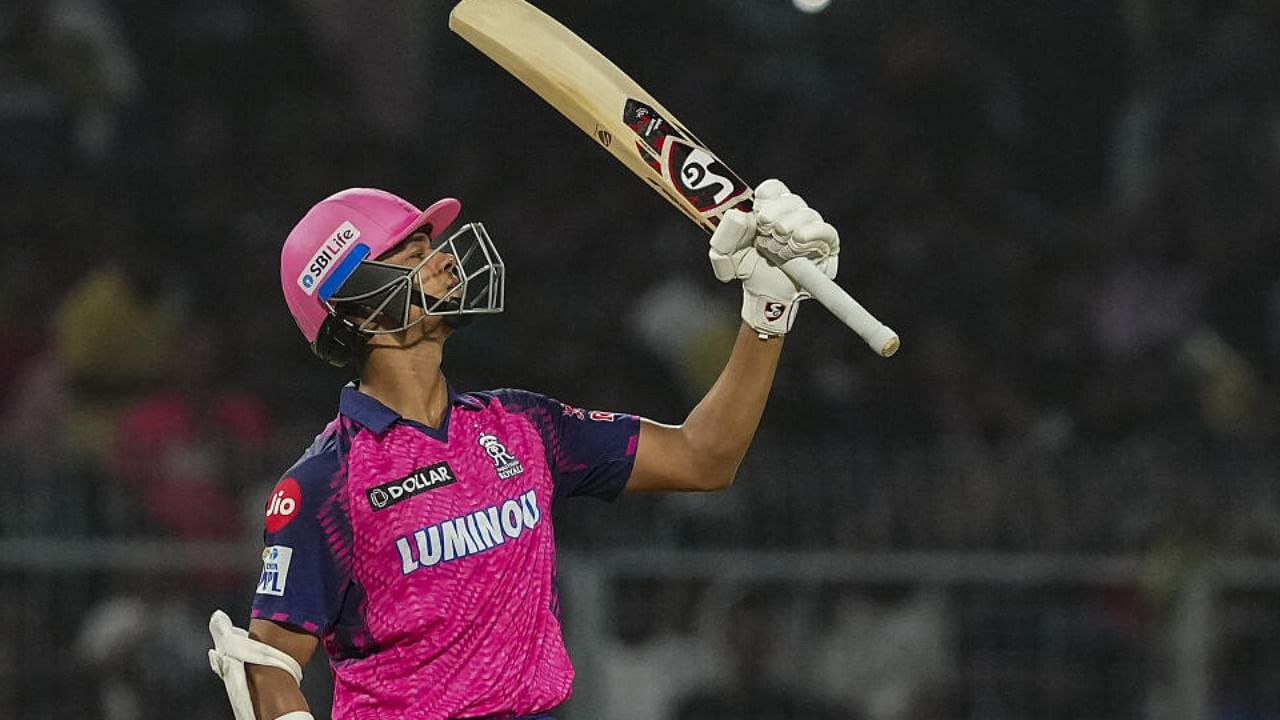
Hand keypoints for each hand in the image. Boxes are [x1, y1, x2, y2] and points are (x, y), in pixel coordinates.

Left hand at [708, 180, 837, 335]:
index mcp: (771, 211)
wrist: (764, 296)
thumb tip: (739, 217)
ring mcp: (811, 231)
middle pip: (792, 200)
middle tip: (764, 231)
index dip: (768, 195)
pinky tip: (796, 243)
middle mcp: (794, 217)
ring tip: (777, 246)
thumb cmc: (749, 271)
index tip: (758, 211)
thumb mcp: (726, 255)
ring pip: (809, 214)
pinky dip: (811, 234)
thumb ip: (724, 236)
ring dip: (790, 227)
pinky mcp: (827, 247)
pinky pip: (827, 232)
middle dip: (776, 213)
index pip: (775, 189)